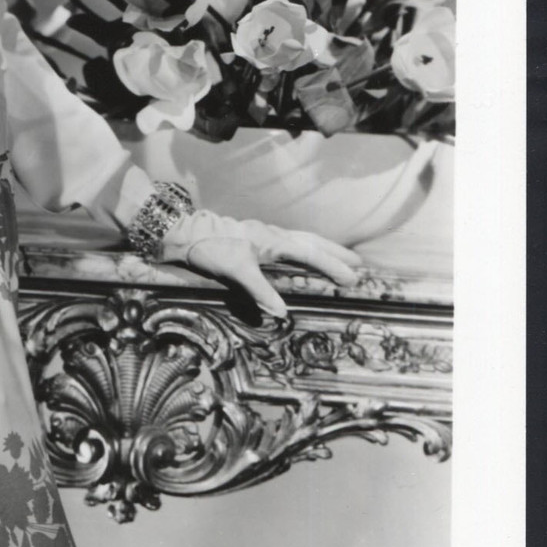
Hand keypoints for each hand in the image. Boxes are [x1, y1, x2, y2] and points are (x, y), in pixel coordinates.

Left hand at [160, 210, 363, 320]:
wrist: (188, 233)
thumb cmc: (212, 249)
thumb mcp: (236, 271)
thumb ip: (260, 291)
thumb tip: (283, 312)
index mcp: (274, 241)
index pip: (310, 254)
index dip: (332, 266)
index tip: (352, 279)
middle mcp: (275, 235)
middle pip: (312, 242)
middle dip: (336, 253)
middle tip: (359, 264)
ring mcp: (267, 235)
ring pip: (303, 239)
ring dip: (323, 249)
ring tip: (340, 257)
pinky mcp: (258, 238)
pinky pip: (291, 242)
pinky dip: (305, 249)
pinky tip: (303, 256)